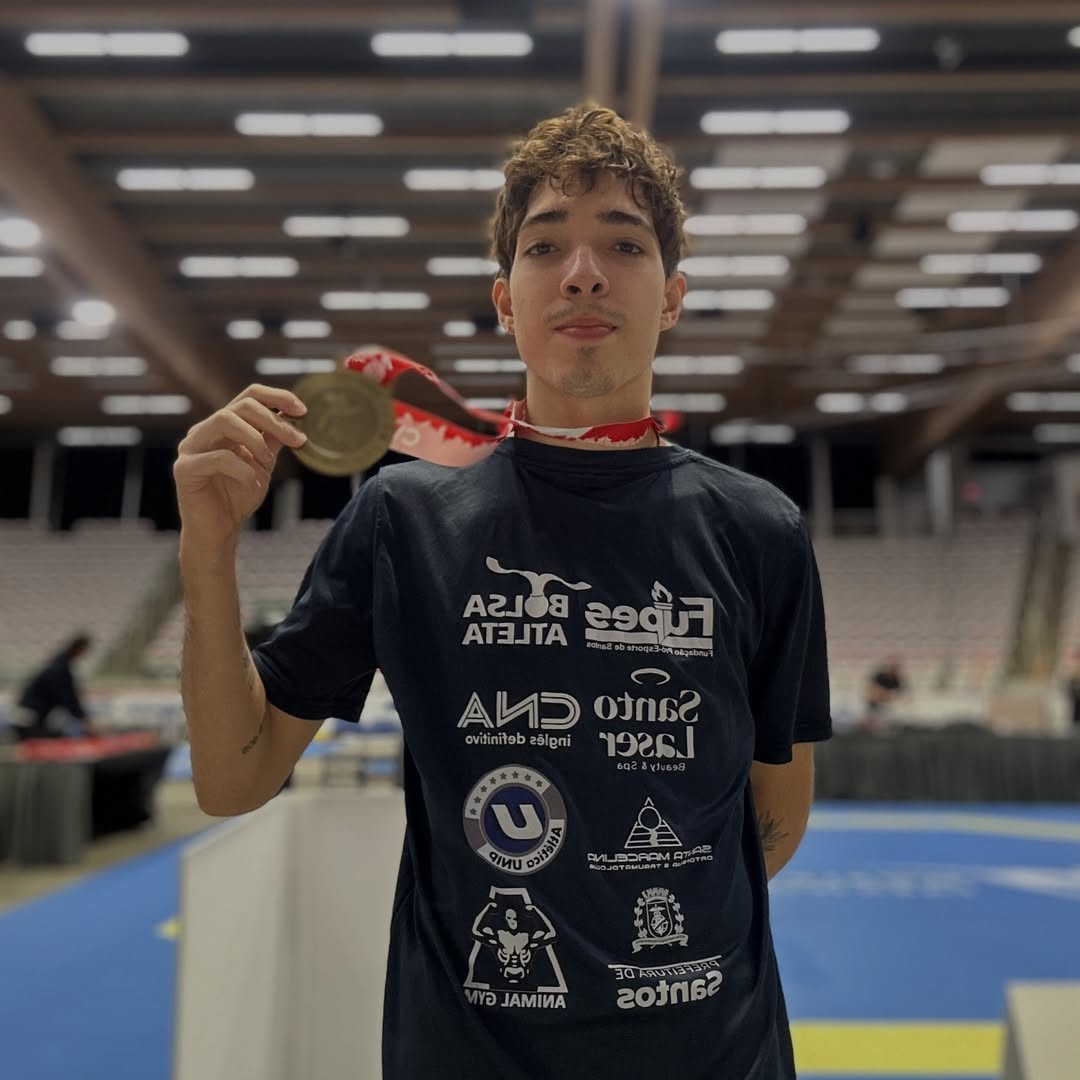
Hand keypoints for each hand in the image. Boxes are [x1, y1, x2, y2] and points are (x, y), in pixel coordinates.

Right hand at [174, 385, 306, 548]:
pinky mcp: (184, 469)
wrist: (219, 530)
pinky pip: (218, 458)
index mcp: (223, 426)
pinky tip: (252, 482)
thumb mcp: (263, 463)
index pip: (249, 396)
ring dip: (256, 439)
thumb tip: (294, 416)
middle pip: (240, 406)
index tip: (303, 410)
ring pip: (225, 420)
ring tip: (268, 461)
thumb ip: (273, 440)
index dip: (277, 397)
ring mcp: (191, 447)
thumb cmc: (238, 495)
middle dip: (274, 420)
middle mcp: (204, 430)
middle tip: (297, 439)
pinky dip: (242, 469)